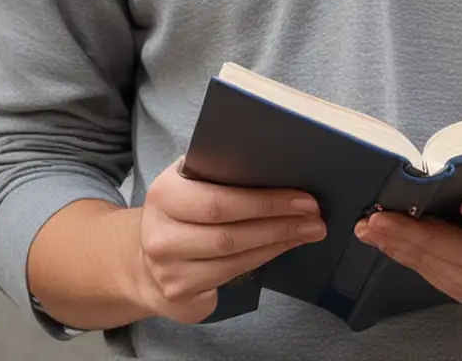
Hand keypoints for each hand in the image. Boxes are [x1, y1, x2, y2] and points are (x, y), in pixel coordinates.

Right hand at [130, 155, 329, 323]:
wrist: (146, 260)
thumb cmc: (181, 213)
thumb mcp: (188, 184)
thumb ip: (218, 173)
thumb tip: (276, 165)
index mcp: (164, 194)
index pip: (219, 201)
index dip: (265, 202)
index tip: (304, 197)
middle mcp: (160, 235)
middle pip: (230, 233)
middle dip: (280, 224)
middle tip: (315, 217)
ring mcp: (168, 270)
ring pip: (235, 258)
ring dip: (278, 243)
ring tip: (308, 232)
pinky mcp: (180, 295)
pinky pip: (231, 276)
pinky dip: (263, 259)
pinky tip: (282, 248)